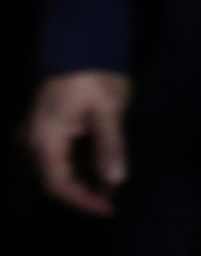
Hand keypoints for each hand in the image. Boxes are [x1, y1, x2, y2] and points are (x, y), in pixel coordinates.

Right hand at [23, 69, 130, 215]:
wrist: (80, 46)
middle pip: (52, 181)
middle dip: (82, 193)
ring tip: (110, 186)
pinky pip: (54, 158)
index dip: (82, 201)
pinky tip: (98, 168)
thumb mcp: (108, 110)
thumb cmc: (94, 76)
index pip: (57, 185)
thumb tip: (115, 180)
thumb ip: (110, 146)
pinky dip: (75, 167)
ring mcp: (33, 136)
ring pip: (53, 171)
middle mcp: (31, 142)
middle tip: (112, 199)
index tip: (107, 209)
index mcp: (44, 139)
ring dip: (79, 181)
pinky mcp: (41, 130)